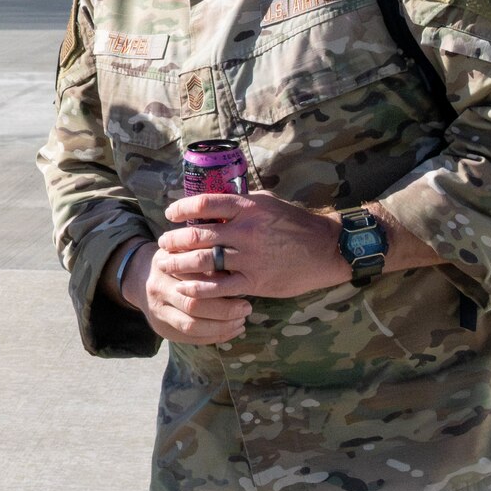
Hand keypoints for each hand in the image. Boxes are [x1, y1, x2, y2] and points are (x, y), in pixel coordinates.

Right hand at [120, 239, 252, 345]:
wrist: (138, 277)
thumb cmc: (173, 261)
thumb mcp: (184, 249)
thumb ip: (204, 254)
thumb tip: (236, 266)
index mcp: (164, 266)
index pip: (194, 278)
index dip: (220, 284)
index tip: (242, 284)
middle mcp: (158, 290)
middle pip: (193, 305)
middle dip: (225, 310)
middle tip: (246, 308)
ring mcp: (158, 313)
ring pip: (192, 326)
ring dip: (222, 327)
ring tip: (241, 322)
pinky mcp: (162, 329)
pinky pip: (191, 338)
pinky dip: (215, 336)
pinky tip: (232, 330)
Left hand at [158, 192, 347, 301]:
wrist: (327, 249)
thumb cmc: (296, 223)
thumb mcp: (268, 202)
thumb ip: (241, 203)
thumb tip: (213, 202)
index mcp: (248, 208)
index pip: (205, 204)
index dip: (182, 208)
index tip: (170, 214)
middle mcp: (246, 231)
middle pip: (198, 235)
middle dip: (174, 240)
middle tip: (163, 243)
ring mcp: (250, 258)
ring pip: (204, 261)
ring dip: (180, 263)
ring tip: (167, 264)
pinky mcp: (256, 280)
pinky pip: (220, 287)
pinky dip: (199, 289)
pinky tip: (186, 288)